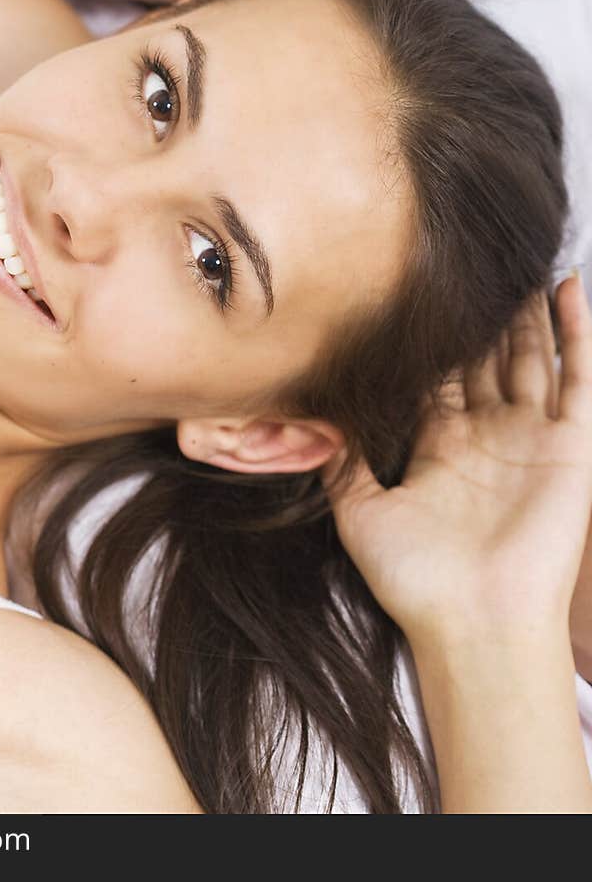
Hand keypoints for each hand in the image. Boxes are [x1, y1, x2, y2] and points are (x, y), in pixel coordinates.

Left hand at [326, 276, 591, 653]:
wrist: (473, 624)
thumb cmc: (415, 580)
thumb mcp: (359, 511)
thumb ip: (342, 459)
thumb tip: (315, 415)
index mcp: (442, 447)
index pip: (441, 373)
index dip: (436, 333)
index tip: (421, 284)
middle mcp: (489, 436)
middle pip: (488, 357)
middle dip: (485, 313)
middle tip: (477, 257)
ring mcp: (531, 439)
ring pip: (533, 356)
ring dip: (529, 311)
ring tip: (522, 259)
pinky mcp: (570, 446)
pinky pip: (578, 377)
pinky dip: (577, 331)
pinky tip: (570, 286)